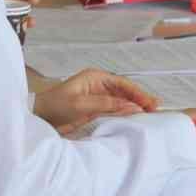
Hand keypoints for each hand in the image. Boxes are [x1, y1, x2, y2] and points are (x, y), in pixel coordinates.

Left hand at [35, 69, 157, 132]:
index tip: (148, 102)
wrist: (40, 117)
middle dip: (140, 98)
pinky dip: (126, 113)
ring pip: (122, 101)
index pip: (122, 83)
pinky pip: (115, 110)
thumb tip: (129, 104)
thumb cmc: (56, 106)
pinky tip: (136, 117)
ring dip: (135, 106)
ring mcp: (98, 98)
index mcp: (96, 78)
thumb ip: (105, 104)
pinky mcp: (95, 109)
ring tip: (151, 112)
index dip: (137, 92)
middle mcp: (99, 86)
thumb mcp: (80, 104)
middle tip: (155, 107)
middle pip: (124, 91)